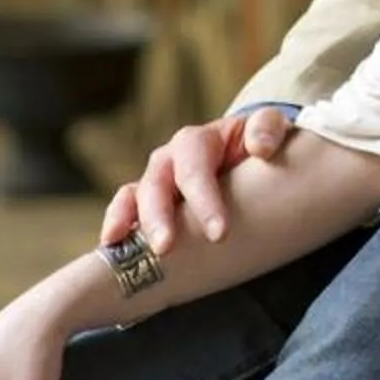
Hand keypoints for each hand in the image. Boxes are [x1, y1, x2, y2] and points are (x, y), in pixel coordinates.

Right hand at [99, 106, 293, 255]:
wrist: (247, 154)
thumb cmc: (258, 146)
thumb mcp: (268, 128)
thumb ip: (268, 128)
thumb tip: (261, 147)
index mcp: (198, 141)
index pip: (194, 167)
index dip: (203, 199)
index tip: (219, 234)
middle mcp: (169, 160)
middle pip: (156, 184)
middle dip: (158, 216)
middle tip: (166, 248)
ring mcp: (154, 182)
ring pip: (133, 197)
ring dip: (130, 223)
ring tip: (137, 252)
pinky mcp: (145, 203)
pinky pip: (123, 211)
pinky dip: (115, 226)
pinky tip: (111, 247)